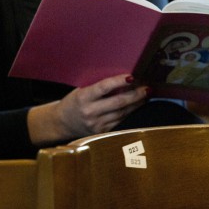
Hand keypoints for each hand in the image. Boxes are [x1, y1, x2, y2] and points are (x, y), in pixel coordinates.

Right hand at [28, 74, 147, 144]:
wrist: (62, 123)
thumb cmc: (73, 102)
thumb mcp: (80, 91)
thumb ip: (98, 88)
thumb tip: (123, 80)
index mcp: (82, 97)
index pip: (103, 87)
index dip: (118, 81)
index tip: (132, 76)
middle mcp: (90, 112)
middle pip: (118, 102)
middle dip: (135, 94)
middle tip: (147, 88)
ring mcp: (96, 124)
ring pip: (122, 113)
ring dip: (136, 104)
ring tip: (145, 96)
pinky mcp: (102, 132)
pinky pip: (120, 121)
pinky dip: (130, 113)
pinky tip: (136, 107)